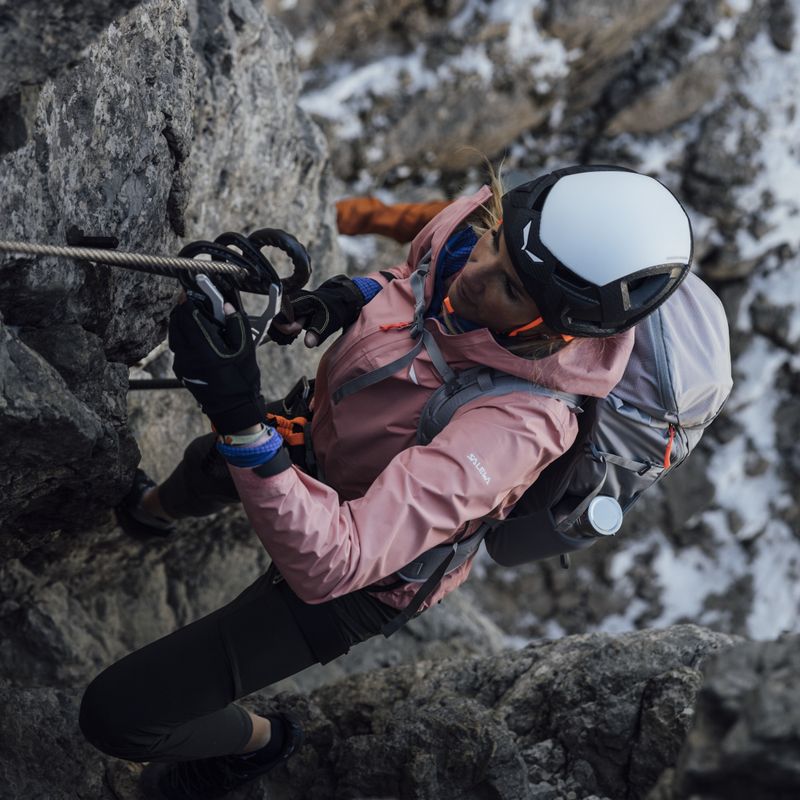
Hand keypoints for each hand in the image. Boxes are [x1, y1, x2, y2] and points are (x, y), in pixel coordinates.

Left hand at [169, 299, 265, 434]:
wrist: (233, 407)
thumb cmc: (242, 379)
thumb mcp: (245, 349)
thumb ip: (236, 323)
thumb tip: (226, 304)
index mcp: (205, 349)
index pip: (188, 315)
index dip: (190, 299)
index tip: (193, 290)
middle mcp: (188, 356)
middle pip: (176, 322)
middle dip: (184, 308)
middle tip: (195, 300)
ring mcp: (181, 363)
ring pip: (174, 333)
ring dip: (182, 321)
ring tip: (195, 317)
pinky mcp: (180, 369)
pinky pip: (177, 346)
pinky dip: (184, 336)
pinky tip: (197, 336)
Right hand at [268, 275, 364, 347]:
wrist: (338, 300)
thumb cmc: (335, 309)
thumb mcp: (329, 321)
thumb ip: (317, 332)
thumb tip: (308, 344)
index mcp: (298, 301)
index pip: (278, 317)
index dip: (285, 328)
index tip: (297, 330)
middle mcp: (290, 300)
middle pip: (276, 321)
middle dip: (286, 331)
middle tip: (299, 331)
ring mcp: (289, 304)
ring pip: (279, 322)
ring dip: (287, 331)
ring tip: (300, 329)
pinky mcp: (290, 309)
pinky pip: (283, 322)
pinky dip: (289, 329)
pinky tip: (297, 329)